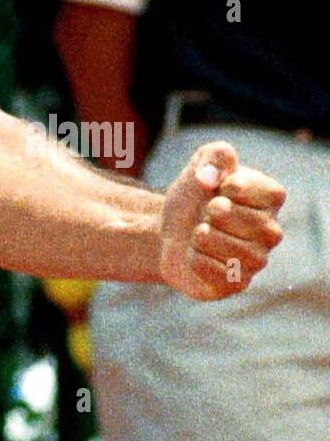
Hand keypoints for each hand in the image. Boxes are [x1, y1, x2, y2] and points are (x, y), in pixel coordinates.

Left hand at [159, 142, 284, 300]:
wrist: (168, 230)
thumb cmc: (193, 195)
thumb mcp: (200, 164)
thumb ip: (214, 156)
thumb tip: (211, 177)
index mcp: (269, 200)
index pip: (271, 194)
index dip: (238, 187)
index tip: (220, 186)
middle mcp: (271, 232)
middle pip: (252, 222)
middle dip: (216, 211)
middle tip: (206, 210)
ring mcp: (256, 261)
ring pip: (233, 250)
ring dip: (203, 236)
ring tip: (198, 232)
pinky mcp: (237, 284)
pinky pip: (218, 272)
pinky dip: (196, 259)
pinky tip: (195, 253)